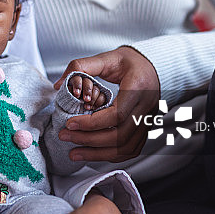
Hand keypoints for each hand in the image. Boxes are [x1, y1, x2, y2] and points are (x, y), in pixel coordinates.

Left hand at [54, 47, 159, 162]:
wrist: (154, 67)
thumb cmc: (130, 62)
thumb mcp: (107, 57)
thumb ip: (81, 66)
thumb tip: (60, 84)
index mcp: (138, 88)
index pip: (117, 115)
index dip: (92, 123)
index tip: (70, 124)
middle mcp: (146, 108)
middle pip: (120, 135)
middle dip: (89, 140)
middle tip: (65, 137)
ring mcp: (147, 121)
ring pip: (126, 147)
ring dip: (98, 154)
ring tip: (74, 153)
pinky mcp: (145, 129)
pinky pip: (130, 150)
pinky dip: (111, 155)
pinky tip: (93, 153)